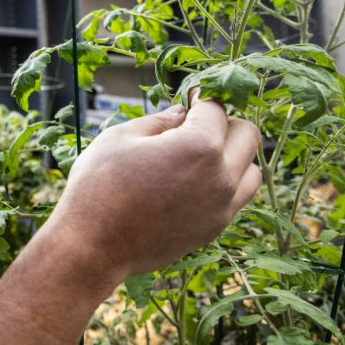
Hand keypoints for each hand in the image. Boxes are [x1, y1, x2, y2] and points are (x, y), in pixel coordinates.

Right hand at [49, 97, 261, 279]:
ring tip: (199, 158)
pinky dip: (224, 185)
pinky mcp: (214, 229)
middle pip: (248, 135)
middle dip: (224, 123)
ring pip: (251, 170)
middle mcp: (220, 176)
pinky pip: (236, 198)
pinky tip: (192, 184)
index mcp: (198, 146)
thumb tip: (181, 114)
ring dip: (233, 157)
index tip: (187, 99)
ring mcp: (222, 206)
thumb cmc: (98, 187)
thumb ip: (157, 122)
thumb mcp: (119, 139)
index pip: (216, 109)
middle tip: (195, 126)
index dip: (199, 98)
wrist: (93, 246)